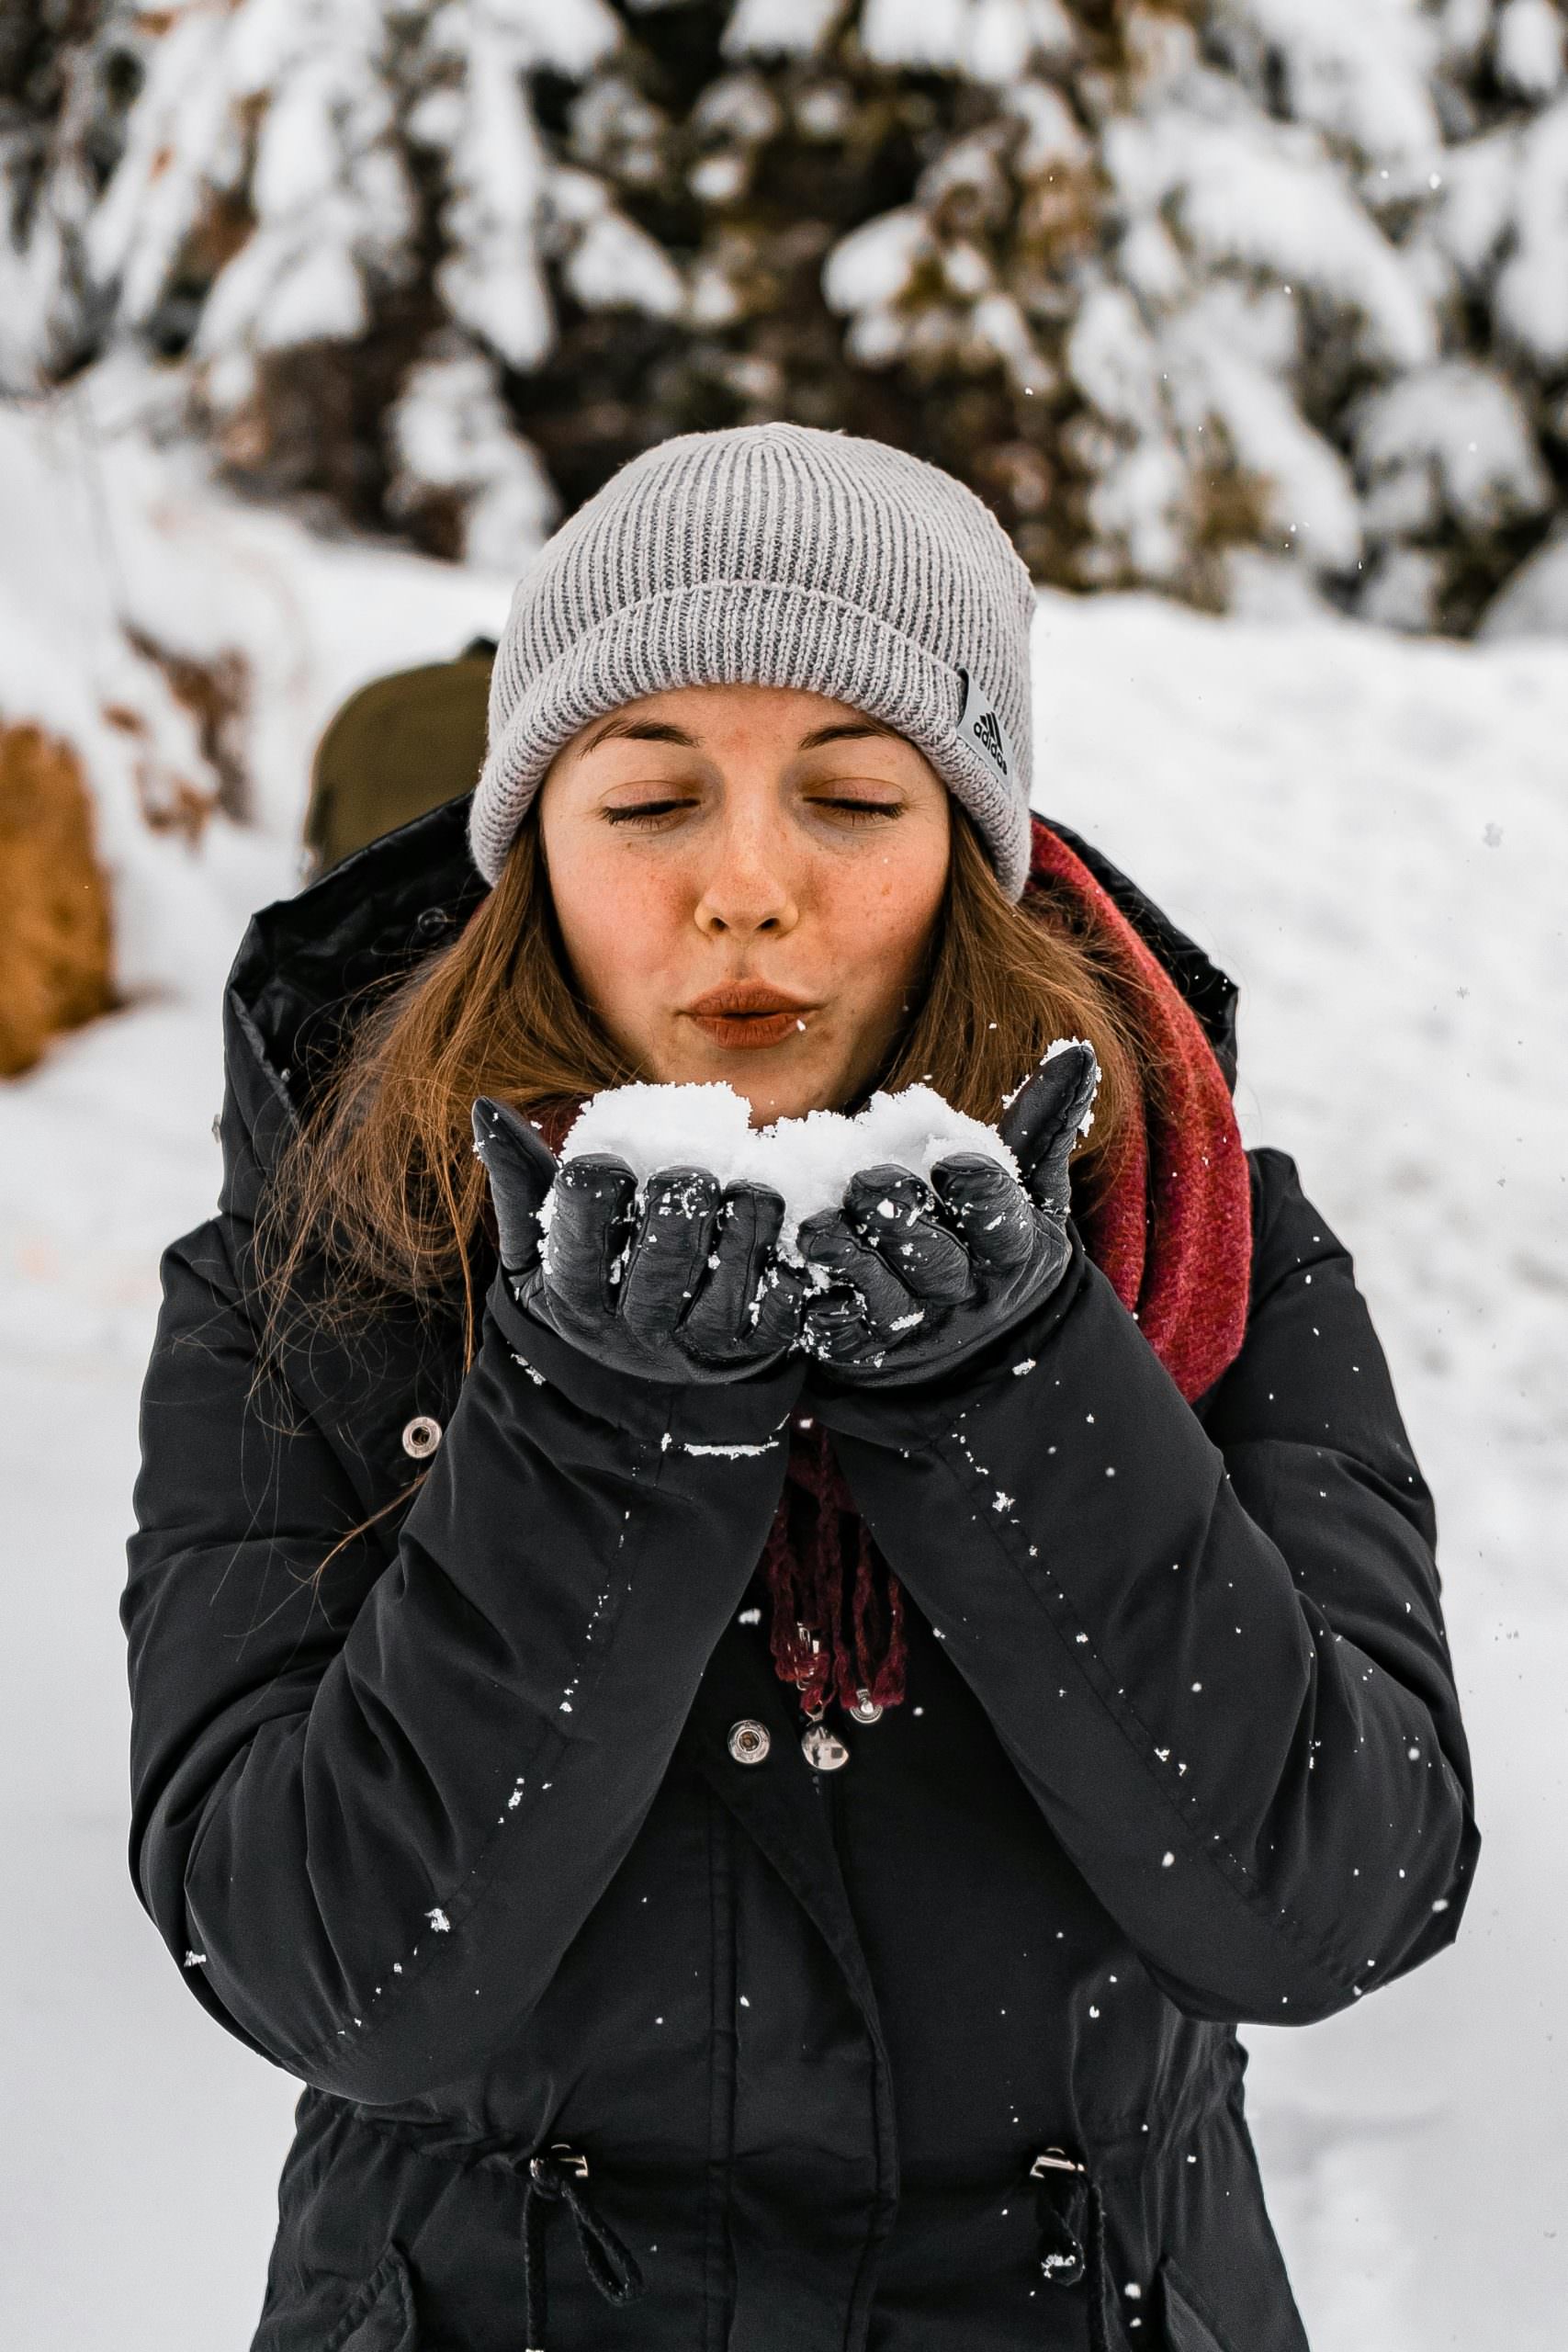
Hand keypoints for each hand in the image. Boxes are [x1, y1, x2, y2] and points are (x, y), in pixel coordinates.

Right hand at [471, 1098, 808, 1386]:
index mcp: (573, 1292)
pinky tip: (781, 1240)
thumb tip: (485, 1106)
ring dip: (750, 1211)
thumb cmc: (589, 1286)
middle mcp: (634, 1325)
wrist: (643, 1384)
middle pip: (668, 1239)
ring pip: (735, 1267)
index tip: (616, 1169)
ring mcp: (697, 1343)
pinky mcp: (753, 1350)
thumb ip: (518, 1180)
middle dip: (686, 1187)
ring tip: (746, 1193)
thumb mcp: (535, 1249)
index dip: (602, 1175)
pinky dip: (790, 1263)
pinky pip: (785, 1303)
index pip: (584, 1210)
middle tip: (695, 1175)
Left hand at [794, 1042, 1098, 1385]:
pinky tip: (788, 1275)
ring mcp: (914, 1327)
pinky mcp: (862, 1347)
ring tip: (817, 1227)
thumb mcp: (1032, 1188)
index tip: (948, 1159)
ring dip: (847, 1258)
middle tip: (865, 1182)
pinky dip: (810, 1307)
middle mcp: (965, 1292)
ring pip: (882, 1298)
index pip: (1000, 1220)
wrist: (977, 1345)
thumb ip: (1044, 1124)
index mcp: (1011, 1248)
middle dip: (899, 1220)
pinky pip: (835, 1332)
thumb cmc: (996, 1238)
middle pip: (936, 1262)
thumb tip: (1079, 1053)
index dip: (974, 1190)